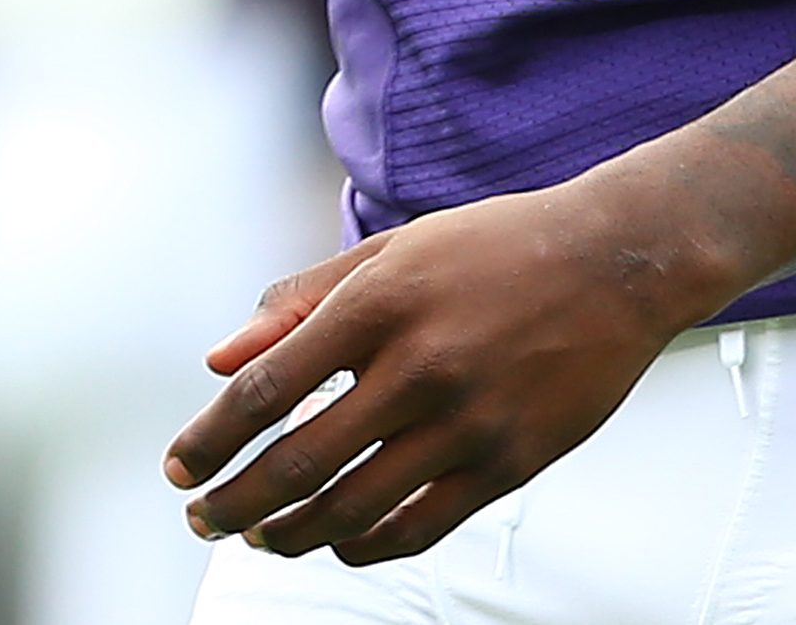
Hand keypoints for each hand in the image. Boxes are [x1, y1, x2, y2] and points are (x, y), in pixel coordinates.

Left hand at [159, 177, 726, 564]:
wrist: (616, 262)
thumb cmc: (492, 248)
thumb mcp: (387, 250)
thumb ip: (297, 302)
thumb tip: (218, 359)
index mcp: (376, 303)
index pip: (265, 389)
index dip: (210, 439)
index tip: (179, 469)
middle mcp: (418, 367)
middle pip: (299, 462)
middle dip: (234, 503)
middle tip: (202, 519)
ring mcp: (468, 422)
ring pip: (355, 508)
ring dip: (291, 535)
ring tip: (258, 537)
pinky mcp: (511, 463)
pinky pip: (422, 526)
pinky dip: (366, 546)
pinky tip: (337, 544)